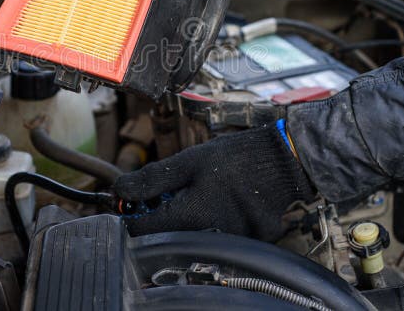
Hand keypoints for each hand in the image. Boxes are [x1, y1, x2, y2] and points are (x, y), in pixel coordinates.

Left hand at [113, 123, 314, 240]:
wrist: (283, 163)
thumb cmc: (237, 159)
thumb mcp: (190, 160)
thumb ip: (153, 178)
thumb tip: (121, 190)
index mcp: (191, 215)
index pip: (142, 230)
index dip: (131, 215)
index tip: (132, 203)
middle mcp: (207, 237)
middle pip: (163, 237)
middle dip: (156, 217)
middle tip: (163, 195)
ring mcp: (226, 243)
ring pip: (186, 239)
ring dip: (179, 221)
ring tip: (192, 196)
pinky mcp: (241, 243)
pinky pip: (210, 239)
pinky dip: (203, 224)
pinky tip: (211, 204)